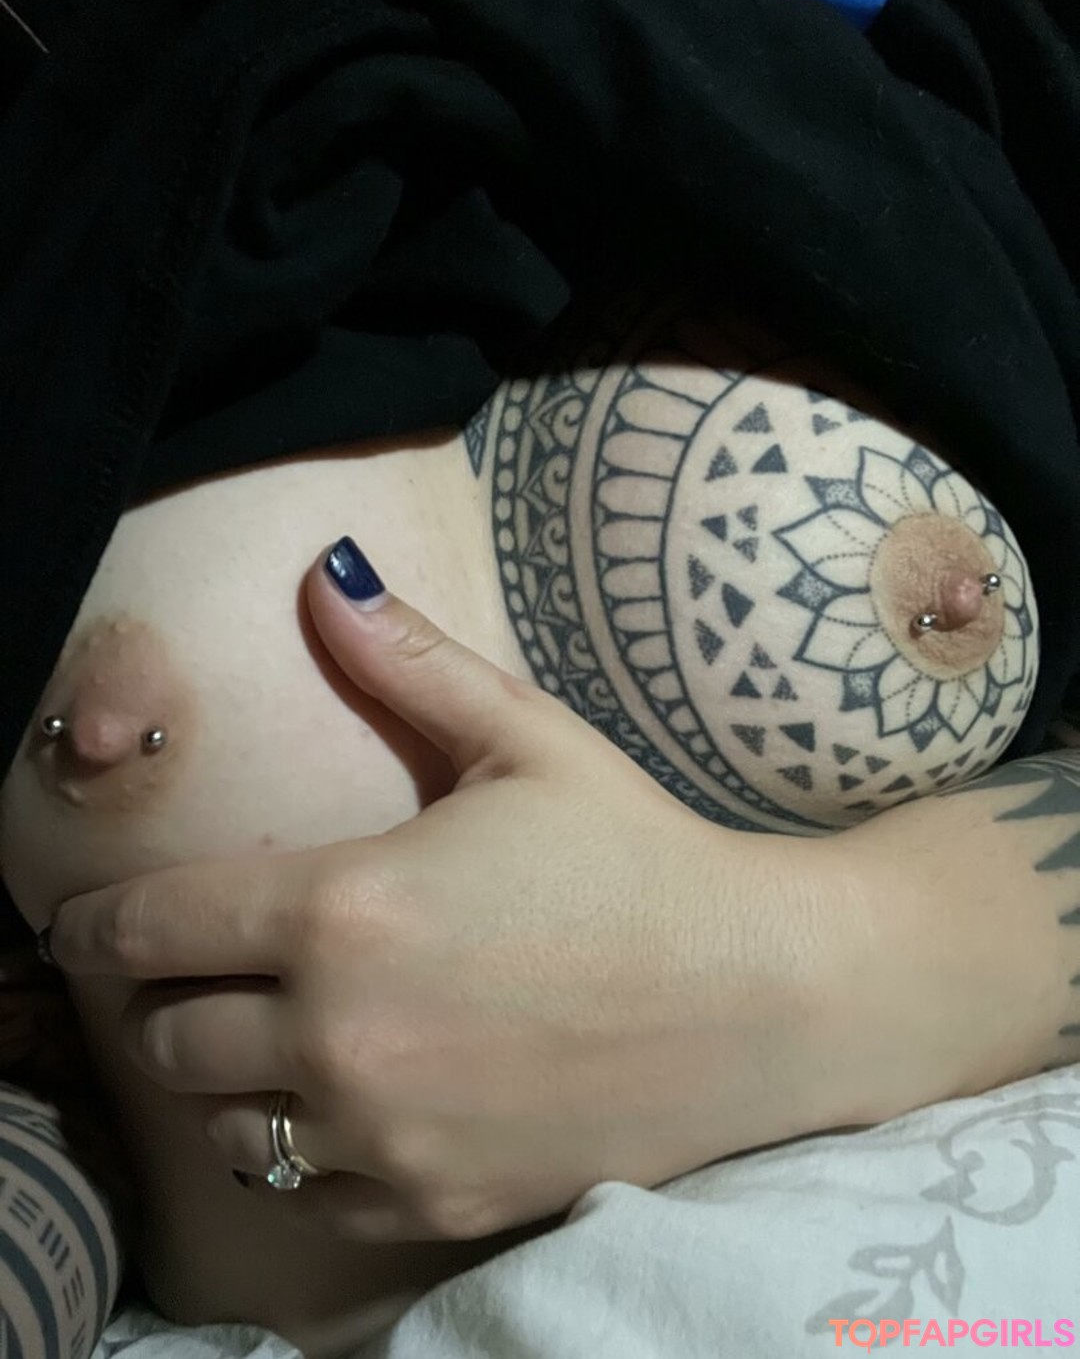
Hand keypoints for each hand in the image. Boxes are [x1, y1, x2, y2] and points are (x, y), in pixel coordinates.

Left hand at [50, 538, 844, 1242]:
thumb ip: (408, 660)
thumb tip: (325, 571)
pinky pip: (308, 1194)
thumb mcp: (528, 740)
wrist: (762, 998)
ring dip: (230, 1081)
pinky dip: (306, 1150)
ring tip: (283, 1038)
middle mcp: (341, 1033)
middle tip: (215, 972)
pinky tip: (359, 1102)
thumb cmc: (643, 856)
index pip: (149, 926)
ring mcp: (384, 1131)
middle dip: (169, 1000)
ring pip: (223, 1127)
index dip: (96, 924)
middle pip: (167, 1037)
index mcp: (345, 907)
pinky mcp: (432, 1200)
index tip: (81, 925)